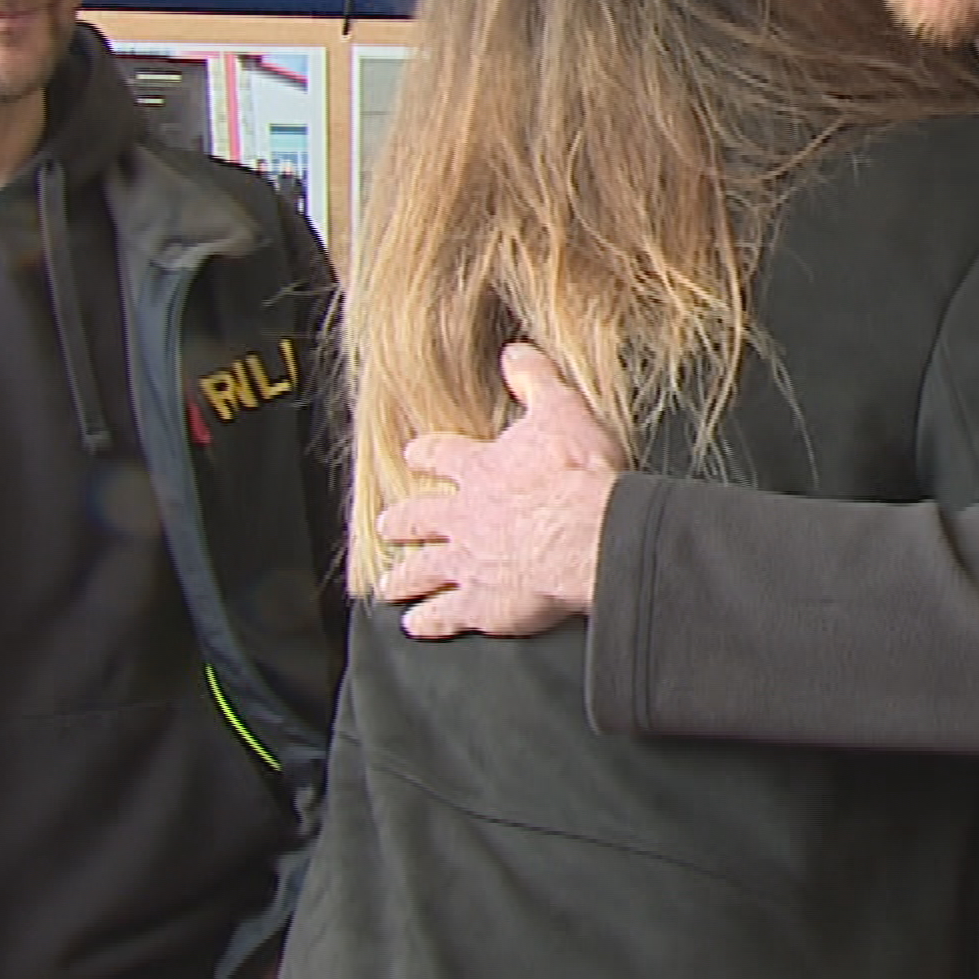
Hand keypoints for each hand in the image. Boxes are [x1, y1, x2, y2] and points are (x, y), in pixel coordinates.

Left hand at [372, 344, 624, 639]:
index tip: (415, 454)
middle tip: (388, 526)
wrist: (589, 533)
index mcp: (482, 470)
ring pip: (424, 569)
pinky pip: (446, 615)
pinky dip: (428, 621)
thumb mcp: (561, 409)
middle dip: (403, 521)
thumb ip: (534, 380)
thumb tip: (515, 352)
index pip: (443, 455)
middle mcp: (465, 516)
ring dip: (405, 577)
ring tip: (390, 586)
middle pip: (421, 517)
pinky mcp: (482, 603)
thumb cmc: (579, 475)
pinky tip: (416, 625)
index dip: (428, 453)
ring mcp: (469, 561)